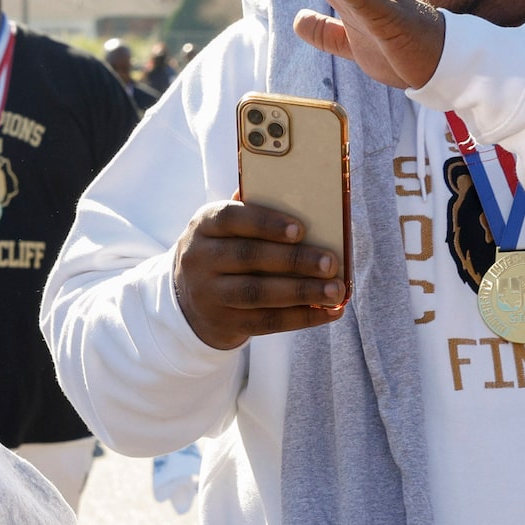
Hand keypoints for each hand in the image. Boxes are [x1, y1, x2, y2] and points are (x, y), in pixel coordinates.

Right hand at [171, 199, 344, 350]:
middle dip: (293, 260)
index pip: (230, 218)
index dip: (265, 222)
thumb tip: (305, 203)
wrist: (189, 301)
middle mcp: (199, 259)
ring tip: (335, 290)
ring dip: (301, 292)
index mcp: (203, 226)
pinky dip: (302, 317)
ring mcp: (208, 294)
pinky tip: (329, 312)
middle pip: (248, 257)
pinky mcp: (224, 322)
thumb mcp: (225, 230)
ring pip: (257, 293)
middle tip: (330, 263)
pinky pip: (266, 321)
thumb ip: (253, 215)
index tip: (300, 229)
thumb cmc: (224, 252)